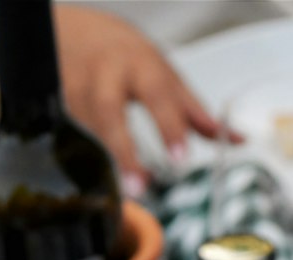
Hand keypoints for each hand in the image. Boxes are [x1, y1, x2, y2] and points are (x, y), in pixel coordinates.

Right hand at [53, 6, 226, 193]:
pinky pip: (71, 139)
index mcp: (138, 64)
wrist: (72, 32)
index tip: (181, 158)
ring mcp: (76, 92)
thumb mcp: (162, 75)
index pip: (156, 93)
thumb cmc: (125, 57)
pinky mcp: (57, 109)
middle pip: (110, 111)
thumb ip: (194, 112)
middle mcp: (104, 76)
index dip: (168, 126)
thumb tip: (235, 140)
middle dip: (124, 150)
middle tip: (141, 188)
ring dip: (107, 162)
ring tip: (130, 193)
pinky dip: (86, 162)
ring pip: (88, 129)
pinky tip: (101, 184)